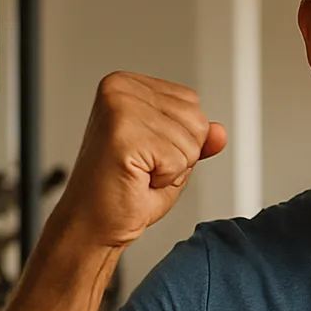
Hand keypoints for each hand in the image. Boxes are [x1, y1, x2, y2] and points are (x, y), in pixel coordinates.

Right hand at [54, 72, 226, 248]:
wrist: (90, 224)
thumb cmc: (122, 192)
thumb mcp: (171, 158)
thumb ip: (198, 139)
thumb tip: (219, 131)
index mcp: (127, 85)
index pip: (192, 104)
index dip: (180, 140)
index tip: (146, 154)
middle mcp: (120, 89)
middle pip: (196, 119)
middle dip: (179, 154)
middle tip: (143, 168)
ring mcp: (120, 109)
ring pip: (191, 141)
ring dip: (172, 169)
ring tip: (139, 174)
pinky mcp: (124, 136)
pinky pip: (178, 159)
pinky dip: (164, 180)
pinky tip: (136, 180)